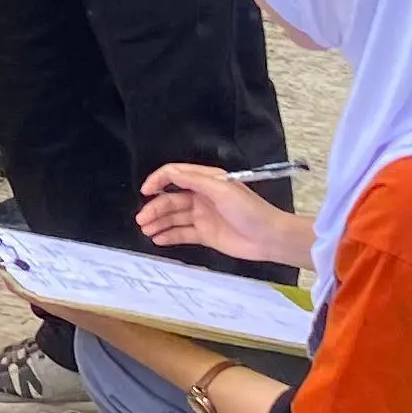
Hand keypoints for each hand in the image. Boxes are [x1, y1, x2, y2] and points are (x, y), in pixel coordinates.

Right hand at [139, 161, 313, 270]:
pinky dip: (168, 236)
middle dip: (155, 208)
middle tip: (141, 220)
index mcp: (207, 181)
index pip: (175, 175)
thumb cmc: (249, 210)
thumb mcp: (222, 189)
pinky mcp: (205, 234)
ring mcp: (203, 216)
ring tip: (145, 230)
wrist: (269, 237)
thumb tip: (169, 173)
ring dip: (158, 222)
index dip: (158, 181)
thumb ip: (194, 180)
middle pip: (171, 199)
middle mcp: (202, 197)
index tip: (145, 191)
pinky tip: (157, 239)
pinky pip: (182, 233)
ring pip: (174, 217)